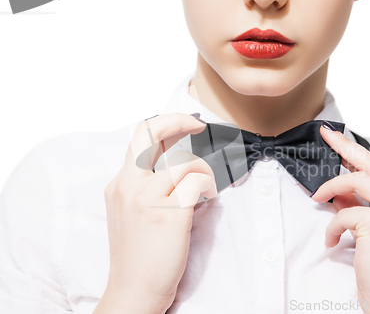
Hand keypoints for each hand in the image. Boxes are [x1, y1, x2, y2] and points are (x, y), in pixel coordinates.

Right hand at [93, 113, 216, 313]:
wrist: (133, 290)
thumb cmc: (138, 255)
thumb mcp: (130, 214)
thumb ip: (146, 187)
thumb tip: (177, 165)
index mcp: (119, 185)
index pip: (139, 137)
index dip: (166, 124)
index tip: (186, 125)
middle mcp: (128, 186)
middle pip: (150, 132)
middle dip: (178, 120)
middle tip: (198, 126)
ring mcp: (146, 199)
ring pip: (184, 161)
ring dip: (203, 168)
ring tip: (206, 186)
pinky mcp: (168, 214)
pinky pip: (196, 182)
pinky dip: (208, 185)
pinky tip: (207, 198)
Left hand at [310, 122, 369, 312]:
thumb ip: (362, 202)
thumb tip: (339, 184)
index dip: (358, 151)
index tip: (338, 136)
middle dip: (344, 147)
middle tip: (325, 136)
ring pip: (356, 180)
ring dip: (331, 188)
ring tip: (318, 199)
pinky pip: (344, 213)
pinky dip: (332, 226)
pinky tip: (331, 241)